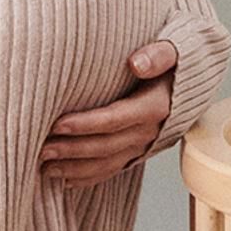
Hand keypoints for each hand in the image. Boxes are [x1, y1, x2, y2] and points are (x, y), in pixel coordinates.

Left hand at [39, 39, 177, 186]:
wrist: (191, 80)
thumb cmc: (173, 63)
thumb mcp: (173, 50)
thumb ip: (158, 54)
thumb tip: (136, 64)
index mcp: (156, 107)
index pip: (116, 119)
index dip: (85, 124)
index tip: (56, 124)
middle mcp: (151, 131)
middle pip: (107, 146)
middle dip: (72, 150)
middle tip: (40, 150)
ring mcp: (145, 145)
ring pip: (107, 163)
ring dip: (75, 169)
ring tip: (44, 167)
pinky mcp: (138, 153)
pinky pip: (112, 170)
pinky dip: (87, 178)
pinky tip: (63, 180)